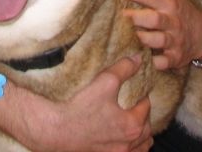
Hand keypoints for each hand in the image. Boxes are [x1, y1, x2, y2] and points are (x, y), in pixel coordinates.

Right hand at [34, 54, 152, 151]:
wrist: (55, 129)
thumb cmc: (80, 106)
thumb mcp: (105, 81)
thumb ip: (124, 69)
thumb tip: (138, 59)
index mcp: (132, 125)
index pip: (146, 107)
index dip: (142, 95)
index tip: (137, 88)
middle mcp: (127, 145)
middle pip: (146, 130)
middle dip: (143, 115)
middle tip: (136, 104)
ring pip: (140, 148)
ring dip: (141, 136)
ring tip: (134, 123)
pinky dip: (132, 149)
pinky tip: (123, 141)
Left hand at [116, 0, 201, 70]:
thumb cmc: (183, 10)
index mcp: (169, 3)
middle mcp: (171, 21)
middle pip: (152, 18)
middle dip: (134, 17)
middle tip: (117, 15)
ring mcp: (174, 41)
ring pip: (157, 40)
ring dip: (141, 39)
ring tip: (125, 37)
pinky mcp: (175, 58)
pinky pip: (162, 62)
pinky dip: (152, 62)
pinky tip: (139, 59)